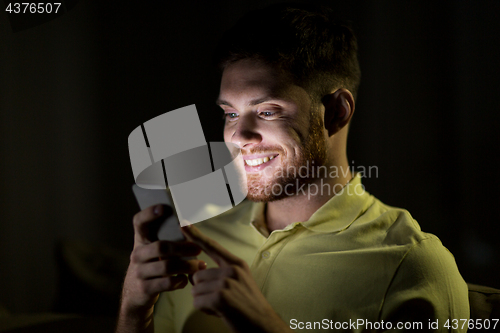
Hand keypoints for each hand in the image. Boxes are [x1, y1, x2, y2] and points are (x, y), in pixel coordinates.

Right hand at [117, 205, 205, 332]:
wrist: (135, 295)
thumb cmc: (152, 266)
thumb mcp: (153, 252)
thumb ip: (166, 240)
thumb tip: (190, 227)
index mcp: (140, 241)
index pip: (139, 222)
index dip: (149, 213)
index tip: (164, 208)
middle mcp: (137, 255)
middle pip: (161, 246)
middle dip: (183, 247)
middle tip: (198, 248)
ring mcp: (139, 272)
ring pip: (167, 266)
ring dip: (187, 266)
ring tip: (199, 265)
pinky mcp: (144, 288)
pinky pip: (167, 283)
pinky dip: (180, 280)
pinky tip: (186, 279)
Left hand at [182, 224, 291, 332]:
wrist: (263, 324)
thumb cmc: (248, 306)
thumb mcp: (238, 282)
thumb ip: (218, 274)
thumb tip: (195, 275)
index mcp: (236, 264)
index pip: (212, 246)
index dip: (196, 235)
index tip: (183, 224)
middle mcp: (232, 270)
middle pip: (197, 275)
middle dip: (203, 291)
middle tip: (221, 300)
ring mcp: (227, 282)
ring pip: (195, 289)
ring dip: (204, 301)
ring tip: (222, 306)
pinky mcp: (221, 297)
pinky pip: (197, 301)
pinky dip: (205, 310)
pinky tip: (220, 312)